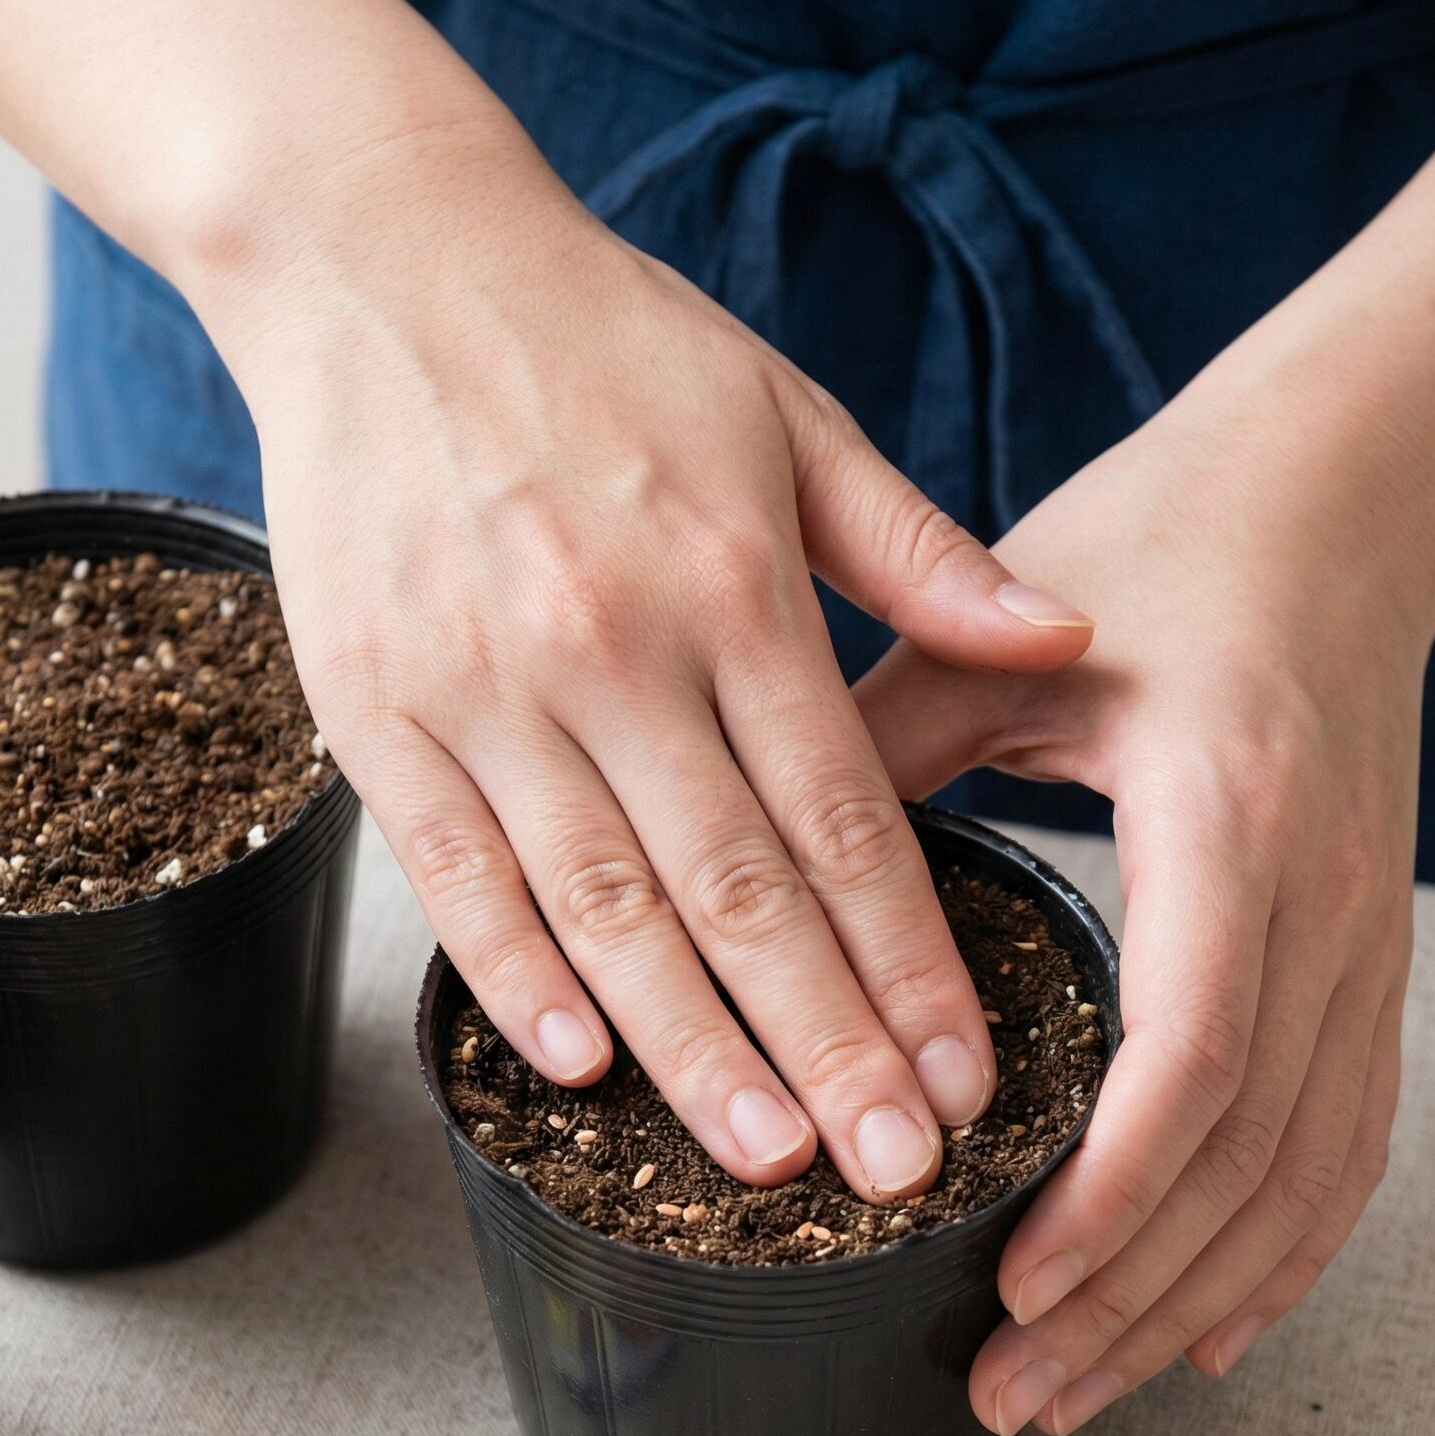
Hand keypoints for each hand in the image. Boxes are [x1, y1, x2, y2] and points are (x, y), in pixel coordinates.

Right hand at [204, 122, 1092, 1201]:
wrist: (383, 263)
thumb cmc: (607, 346)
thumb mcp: (789, 414)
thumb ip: (920, 550)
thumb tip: (1062, 633)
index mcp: (731, 582)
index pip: (843, 816)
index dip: (908, 960)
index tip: (967, 1076)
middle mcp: (610, 647)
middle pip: (737, 891)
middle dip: (825, 1044)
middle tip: (894, 1172)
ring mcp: (480, 686)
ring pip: (602, 905)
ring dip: (688, 1048)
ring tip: (766, 1162)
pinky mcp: (373, 707)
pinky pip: (449, 870)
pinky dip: (514, 976)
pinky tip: (580, 1070)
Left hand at [856, 391, 1424, 1431]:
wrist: (1344, 499)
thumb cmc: (1173, 543)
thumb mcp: (1008, 628)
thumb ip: (883, 746)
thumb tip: (751, 866)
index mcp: (1233, 817)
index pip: (1198, 1051)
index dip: (1112, 1191)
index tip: (1017, 1280)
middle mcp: (1327, 901)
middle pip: (1249, 1157)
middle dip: (1127, 1297)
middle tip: (1011, 1392)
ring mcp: (1370, 940)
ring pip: (1310, 1177)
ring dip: (1195, 1302)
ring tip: (1078, 1391)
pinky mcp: (1373, 960)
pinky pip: (1352, 1139)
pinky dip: (1285, 1252)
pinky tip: (1210, 1328)